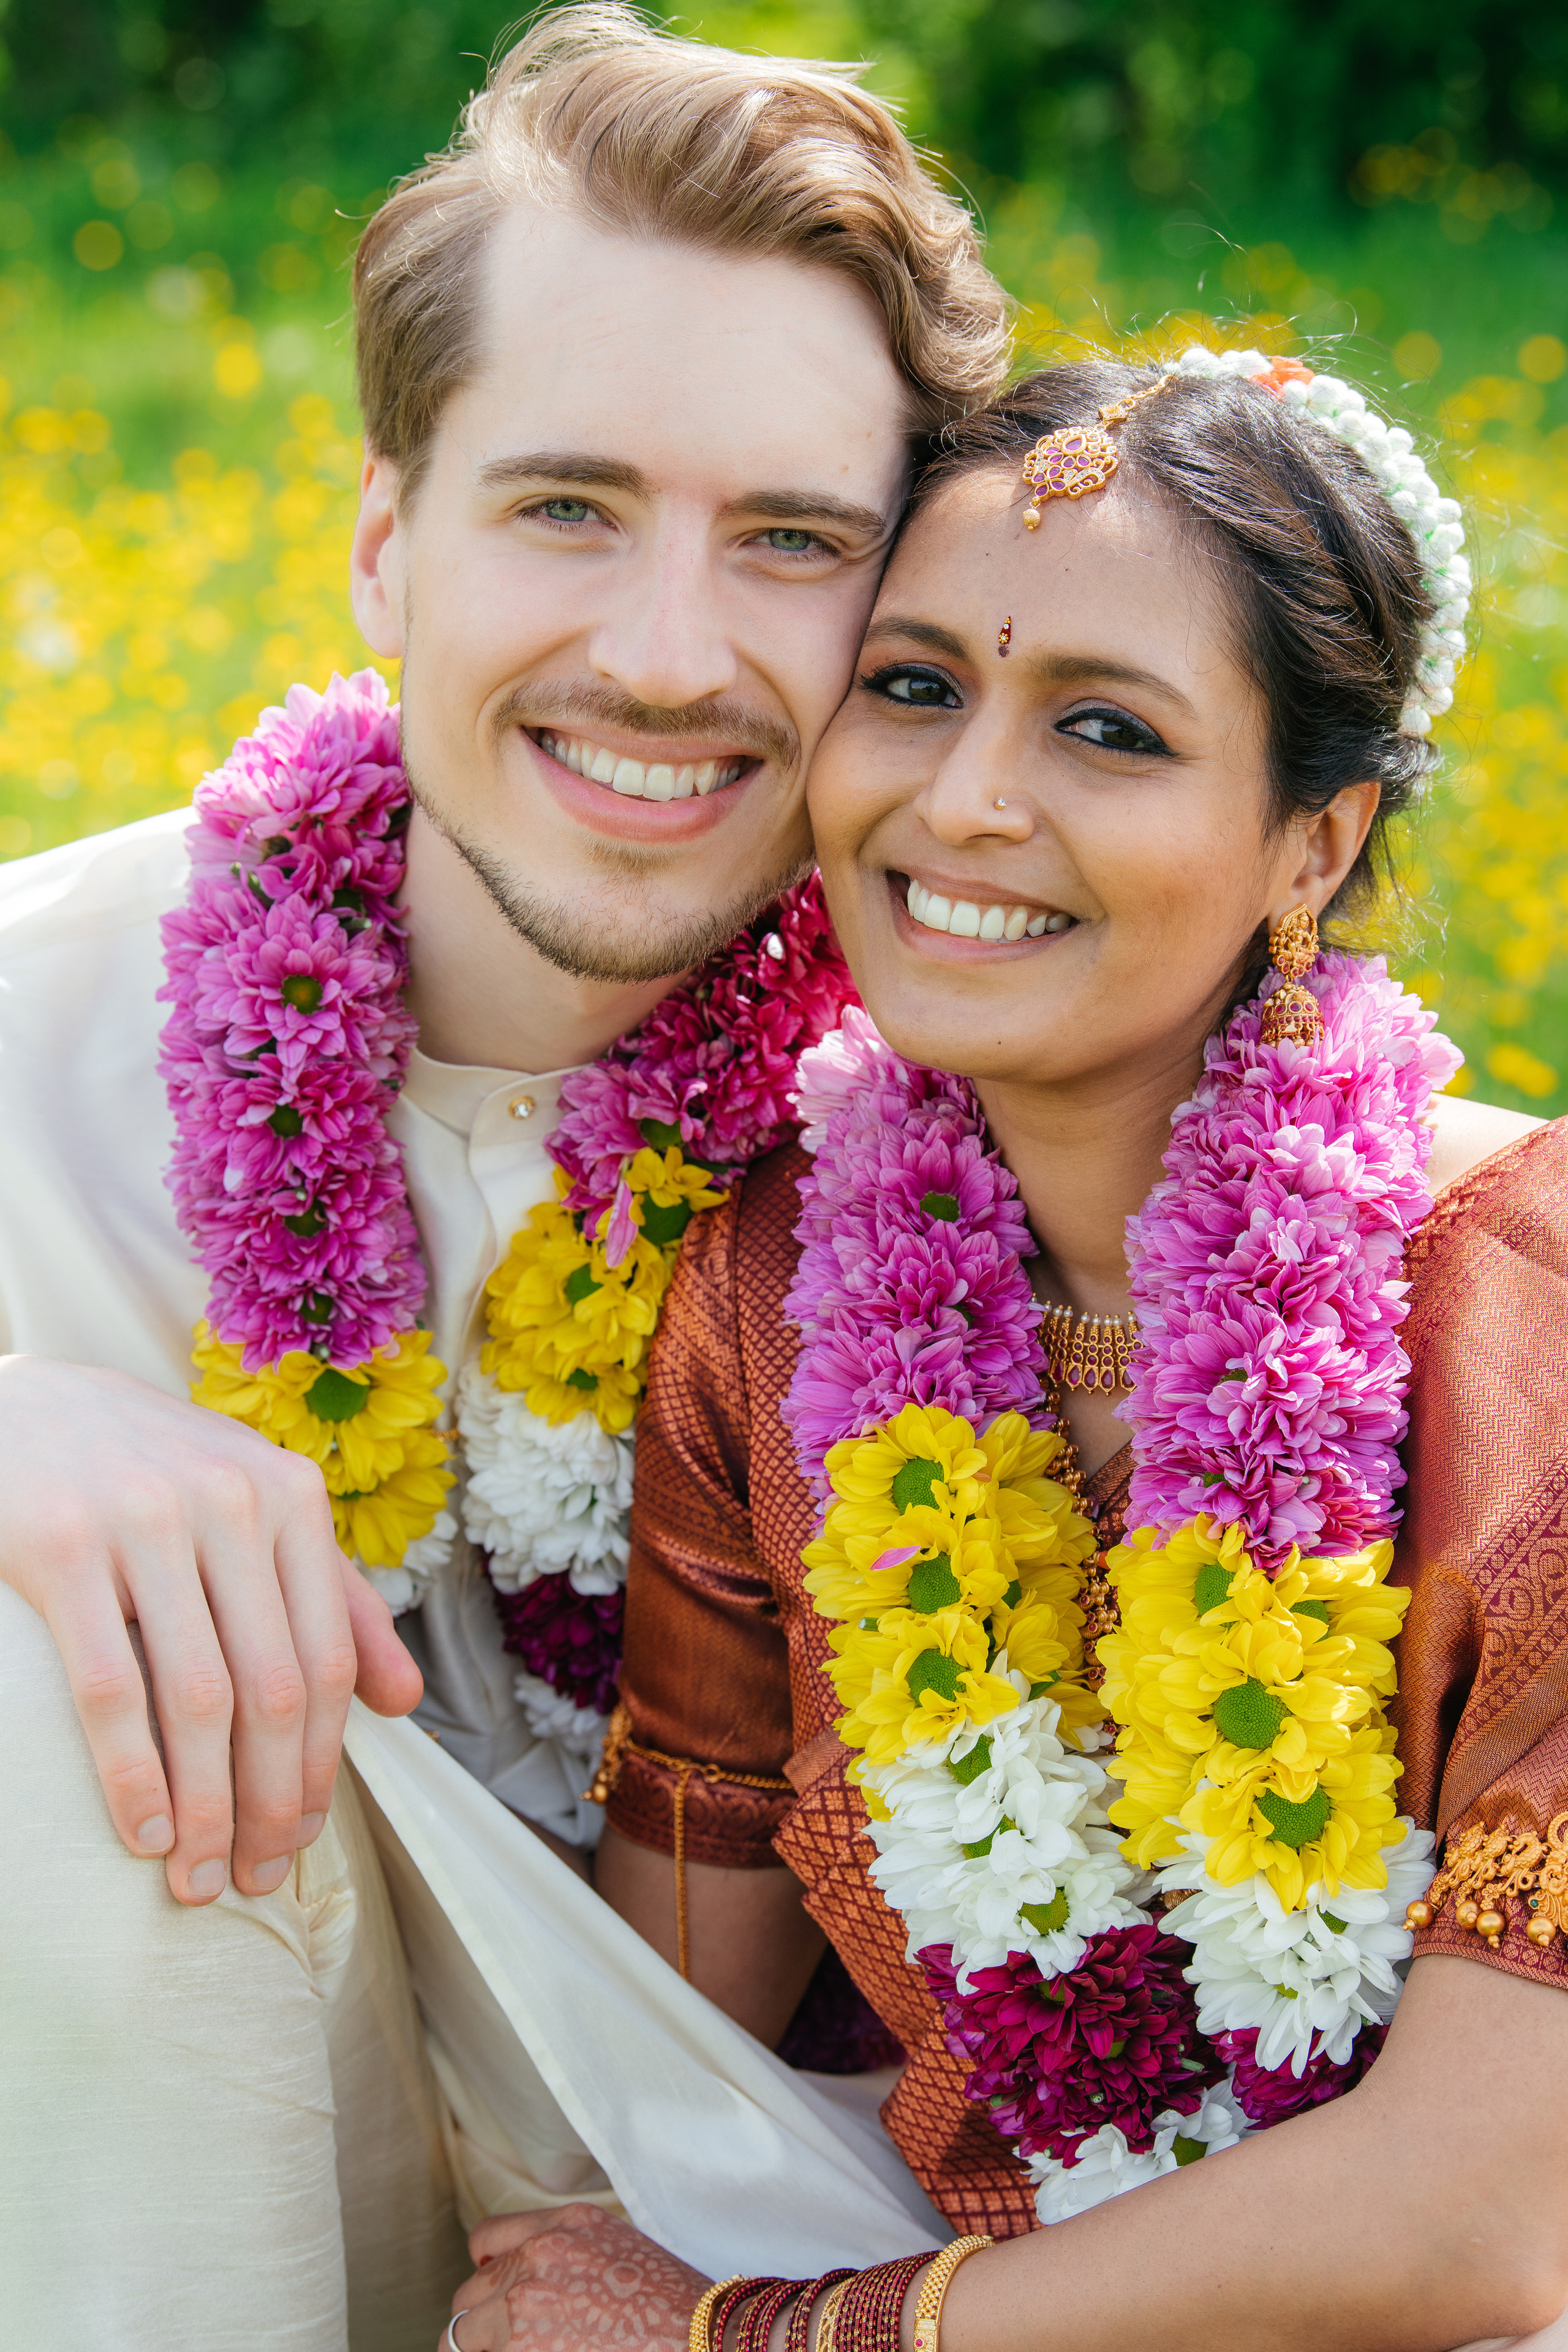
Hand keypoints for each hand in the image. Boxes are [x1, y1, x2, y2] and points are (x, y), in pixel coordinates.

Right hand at [0, 1355, 422, 1903]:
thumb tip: (406, 1702)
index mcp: (290, 1496)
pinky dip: (132, 1777)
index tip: (303, 1840)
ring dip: (204, 1810)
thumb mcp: (257, 1509)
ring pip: (198, 1700)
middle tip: (254, 1877)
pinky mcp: (61, 1545)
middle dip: (269, 1803)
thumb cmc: (156, 1475)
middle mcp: (232, 1501)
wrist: (30, 1408)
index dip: (321, 1764)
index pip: (325, 1658)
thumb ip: (335, 1598)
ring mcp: (145, 1520)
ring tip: (197, 1878)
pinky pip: (111, 1688)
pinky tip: (140, 1835)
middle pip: (273, 1690)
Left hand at [448, 2203, 708, 2349]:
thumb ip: (571, 2257)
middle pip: (469, 2293)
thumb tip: (530, 2289)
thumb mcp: (622, 2254)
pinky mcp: (519, 2345)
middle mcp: (539, 2254)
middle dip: (481, 2326)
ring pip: (458, 2336)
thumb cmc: (674, 2310)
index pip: (488, 2239)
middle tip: (508, 2348)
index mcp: (567, 2225)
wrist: (702, 2338)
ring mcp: (524, 2303)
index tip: (493, 2298)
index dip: (486, 2272)